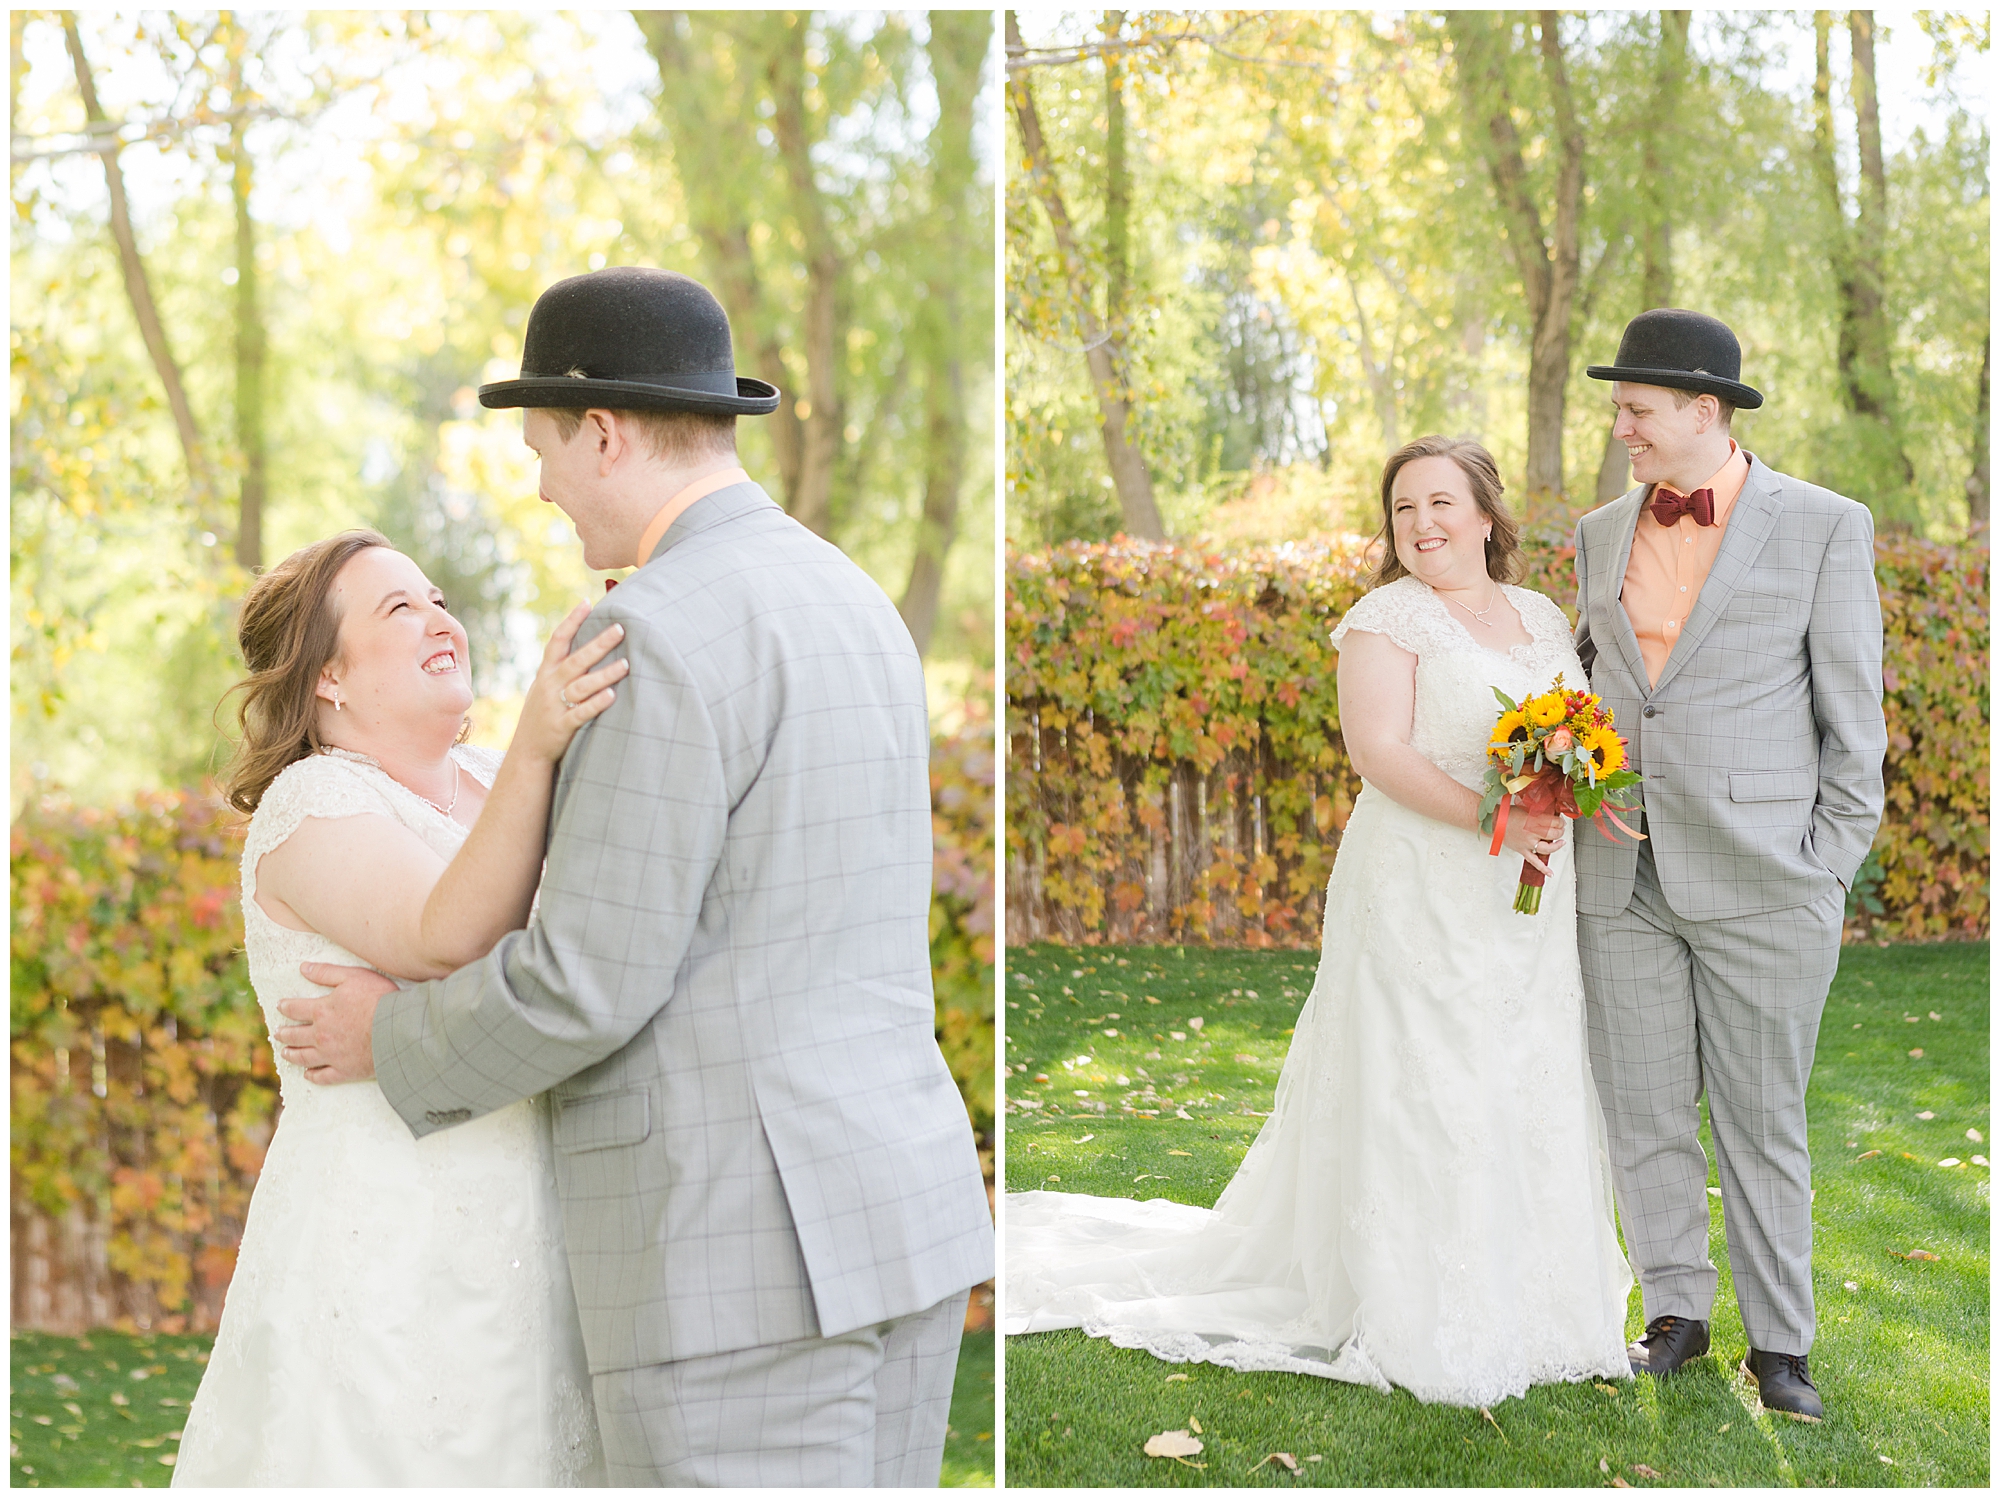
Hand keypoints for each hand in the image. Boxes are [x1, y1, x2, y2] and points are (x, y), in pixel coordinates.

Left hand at [275, 963, 395, 1084]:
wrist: (397, 1029)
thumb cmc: (379, 999)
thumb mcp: (354, 977)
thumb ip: (327, 973)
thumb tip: (304, 968)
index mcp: (322, 1011)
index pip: (296, 1009)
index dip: (286, 1007)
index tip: (280, 1007)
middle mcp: (321, 1035)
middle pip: (295, 1035)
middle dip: (284, 1033)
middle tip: (277, 1033)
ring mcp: (331, 1055)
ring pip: (304, 1057)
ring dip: (292, 1055)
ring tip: (284, 1053)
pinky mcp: (344, 1071)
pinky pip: (323, 1077)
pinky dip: (313, 1076)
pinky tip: (308, 1075)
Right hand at [514, 604, 628, 764]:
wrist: (527, 751)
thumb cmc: (544, 714)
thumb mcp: (546, 687)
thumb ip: (563, 668)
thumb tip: (587, 644)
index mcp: (546, 673)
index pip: (558, 641)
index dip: (572, 621)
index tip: (587, 603)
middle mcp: (549, 685)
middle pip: (576, 660)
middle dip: (598, 644)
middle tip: (621, 628)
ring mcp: (555, 706)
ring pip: (581, 686)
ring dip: (604, 675)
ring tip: (626, 664)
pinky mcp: (562, 727)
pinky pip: (581, 713)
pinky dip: (596, 704)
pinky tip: (612, 696)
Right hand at [1500, 800, 1565, 875]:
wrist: (1494, 822)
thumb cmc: (1507, 815)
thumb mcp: (1526, 809)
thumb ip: (1538, 814)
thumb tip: (1550, 816)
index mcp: (1533, 820)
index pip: (1554, 822)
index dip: (1560, 821)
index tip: (1560, 821)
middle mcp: (1532, 833)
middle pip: (1553, 834)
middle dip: (1560, 831)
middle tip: (1560, 828)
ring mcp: (1528, 844)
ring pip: (1548, 848)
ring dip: (1557, 846)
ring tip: (1561, 842)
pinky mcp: (1523, 851)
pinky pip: (1534, 861)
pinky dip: (1543, 868)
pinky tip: (1550, 873)